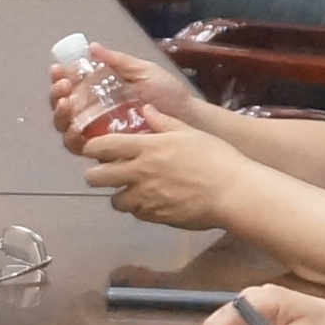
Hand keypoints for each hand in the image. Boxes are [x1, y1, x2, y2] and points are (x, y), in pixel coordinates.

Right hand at [52, 39, 196, 147]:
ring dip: (60, 115)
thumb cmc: (168, 94)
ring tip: (66, 103)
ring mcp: (98, 133)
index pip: (73, 86)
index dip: (60, 78)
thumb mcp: (143, 71)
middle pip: (64, 107)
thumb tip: (92, 47)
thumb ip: (119, 61)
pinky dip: (72, 138)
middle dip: (56, 96)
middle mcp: (95, 113)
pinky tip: (76, 128)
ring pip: (66, 127)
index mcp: (101, 92)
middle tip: (64, 86)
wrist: (187, 118)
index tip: (58, 70)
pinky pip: (79, 148)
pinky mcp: (105, 151)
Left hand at [82, 116, 255, 229]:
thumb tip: (146, 108)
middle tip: (104, 173)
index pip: (103, 146)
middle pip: (96, 177)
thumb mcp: (189, 132)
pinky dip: (140, 209)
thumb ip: (163, 122)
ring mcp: (145, 197)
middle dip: (95, 175)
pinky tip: (152, 202)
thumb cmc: (215, 157)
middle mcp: (139, 172)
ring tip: (131, 190)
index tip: (92, 149)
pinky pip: (137, 214)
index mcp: (146, 147)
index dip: (91, 148)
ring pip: (115, 200)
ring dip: (119, 195)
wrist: (232, 192)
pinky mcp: (155, 216)